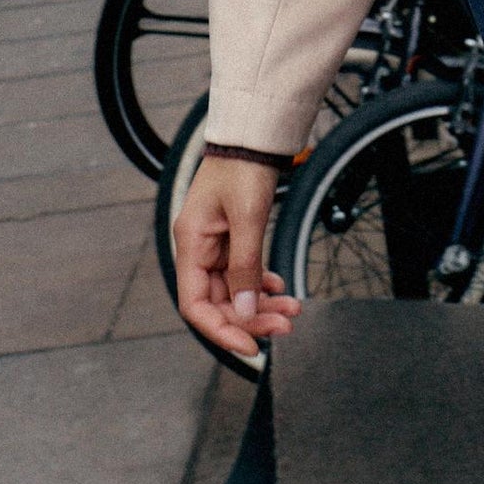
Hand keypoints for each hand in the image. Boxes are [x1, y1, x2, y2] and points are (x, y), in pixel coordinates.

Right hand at [173, 154, 302, 362]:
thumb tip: (247, 309)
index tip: (250, 346)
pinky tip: (281, 288)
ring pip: (235, 290)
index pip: (194, 305)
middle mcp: (198, 249)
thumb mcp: (247, 217)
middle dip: (252, 318)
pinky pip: (244, 273)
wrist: (253, 136)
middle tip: (286, 324)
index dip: (220, 330)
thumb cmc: (243, 168)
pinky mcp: (232, 239)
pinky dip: (262, 284)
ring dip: (262, 304)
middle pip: (218, 302)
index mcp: (190, 245)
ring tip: (293, 309)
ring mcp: (215, 245)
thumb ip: (246, 266)